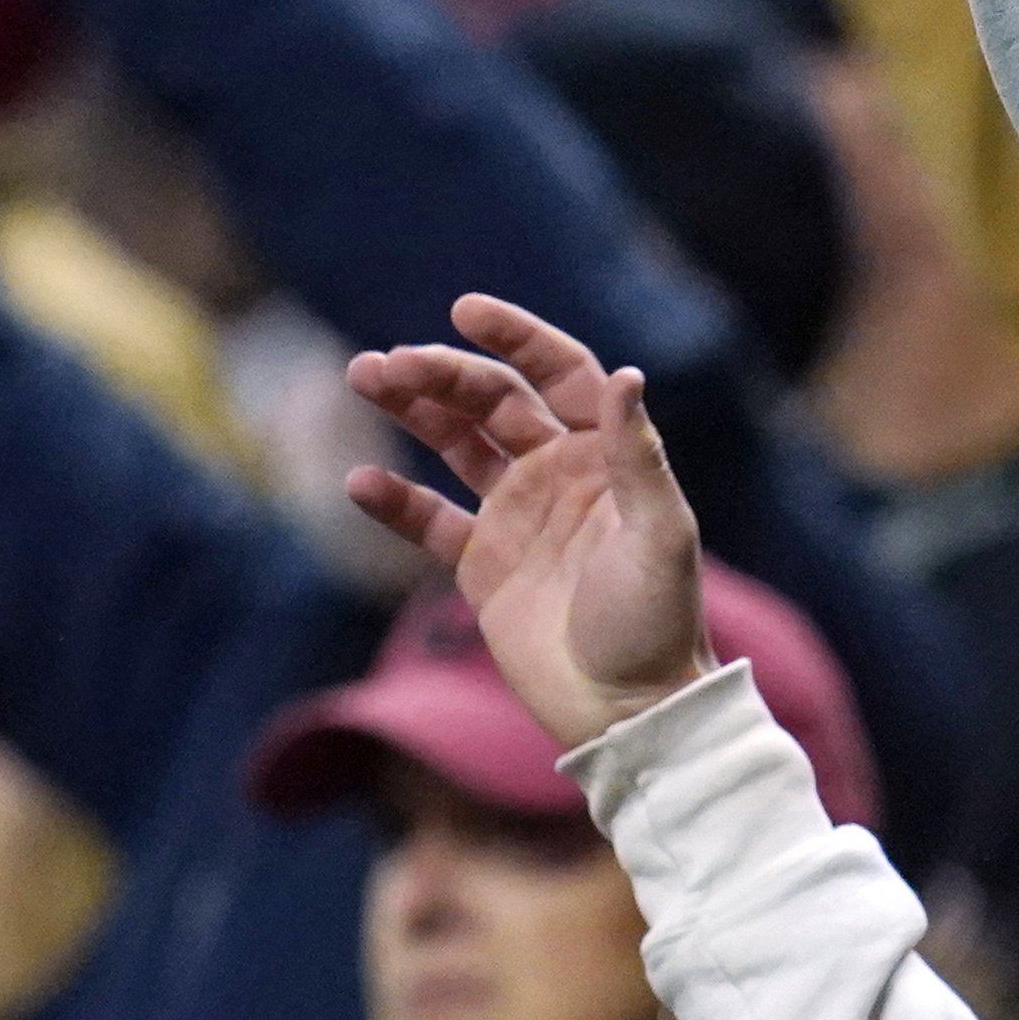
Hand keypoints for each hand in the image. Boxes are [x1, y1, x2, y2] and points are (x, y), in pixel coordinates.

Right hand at [343, 297, 719, 750]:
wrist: (627, 709)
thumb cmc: (655, 623)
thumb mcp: (658, 536)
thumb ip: (636, 458)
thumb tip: (627, 375)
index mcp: (605, 457)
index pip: (560, 373)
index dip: (516, 338)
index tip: (465, 310)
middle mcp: (558, 474)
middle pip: (493, 401)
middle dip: (442, 375)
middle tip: (387, 365)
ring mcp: (516, 516)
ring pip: (455, 443)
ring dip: (411, 410)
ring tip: (363, 379)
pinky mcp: (481, 564)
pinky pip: (428, 519)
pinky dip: (395, 500)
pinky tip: (360, 482)